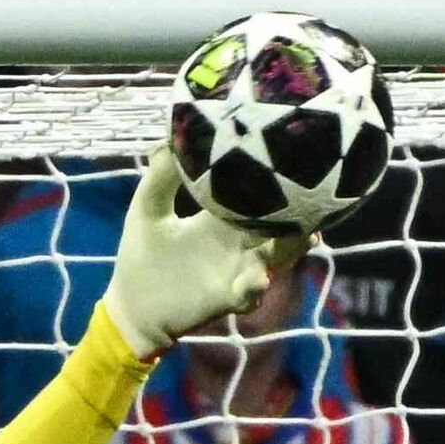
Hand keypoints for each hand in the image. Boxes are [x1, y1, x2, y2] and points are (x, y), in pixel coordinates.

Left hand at [95, 148, 306, 356]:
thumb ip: (161, 176)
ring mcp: (238, 269)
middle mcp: (237, 240)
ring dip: (290, 248)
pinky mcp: (229, 297)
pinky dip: (256, 287)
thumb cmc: (140, 258)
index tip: (290, 157)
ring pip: (277, 255)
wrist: (131, 308)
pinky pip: (252, 292)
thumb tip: (172, 136)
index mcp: (219, 217)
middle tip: (312, 198)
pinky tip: (256, 280)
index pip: (255, 193)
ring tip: (302, 237)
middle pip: (279, 221)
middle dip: (298, 212)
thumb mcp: (147, 210)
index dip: (274, 179)